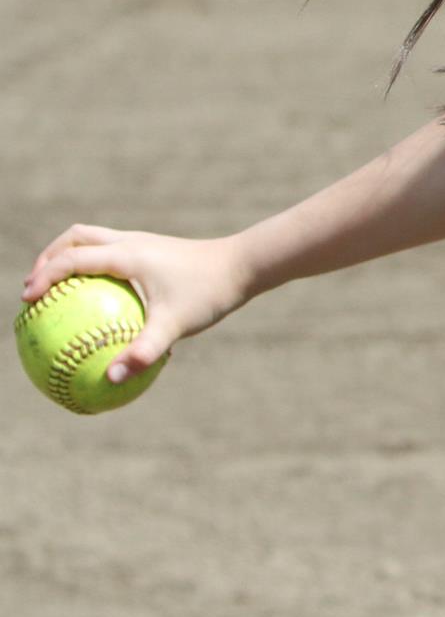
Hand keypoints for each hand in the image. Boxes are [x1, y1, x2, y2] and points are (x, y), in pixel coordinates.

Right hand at [22, 226, 254, 384]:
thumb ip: (144, 351)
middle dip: (48, 259)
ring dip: (70, 259)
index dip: (44, 277)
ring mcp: (142, 242)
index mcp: (127, 254)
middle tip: (33, 290)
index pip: (72, 259)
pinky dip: (95, 268)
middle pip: (74, 239)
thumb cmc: (210, 292)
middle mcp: (130, 241)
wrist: (245, 265)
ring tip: (58, 294)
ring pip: (93, 241)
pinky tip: (100, 303)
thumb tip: (111, 377)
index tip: (26, 302)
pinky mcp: (153, 250)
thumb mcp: (176, 325)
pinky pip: (113, 253)